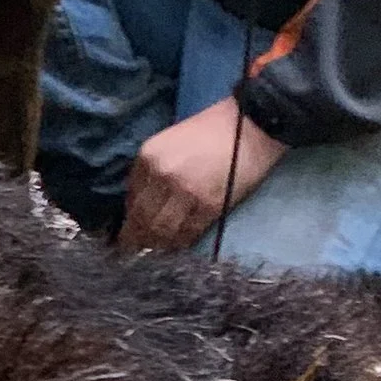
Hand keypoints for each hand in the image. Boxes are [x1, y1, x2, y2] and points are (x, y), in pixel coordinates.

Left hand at [120, 100, 285, 254]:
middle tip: (136, 254)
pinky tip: (178, 247)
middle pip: (142, 219)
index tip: (130, 234)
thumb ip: (153, 170)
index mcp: (148, 156)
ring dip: (157, 246)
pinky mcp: (209, 205)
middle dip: (137, 240)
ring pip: (162, 230)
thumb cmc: (211, 130)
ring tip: (155, 256)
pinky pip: (188, 233)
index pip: (131, 199)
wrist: (251, 124)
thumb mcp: (169, 142)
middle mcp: (161, 175)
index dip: (129, 221)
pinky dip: (181, 244)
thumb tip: (143, 202)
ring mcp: (185, 192)